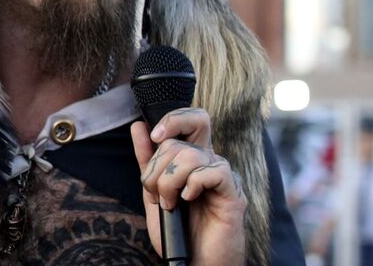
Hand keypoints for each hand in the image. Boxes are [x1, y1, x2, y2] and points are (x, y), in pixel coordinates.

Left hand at [132, 108, 246, 264]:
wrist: (194, 261)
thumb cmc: (178, 230)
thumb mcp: (153, 192)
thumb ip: (147, 161)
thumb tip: (138, 126)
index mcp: (193, 159)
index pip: (191, 120)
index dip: (171, 120)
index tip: (153, 136)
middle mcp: (210, 162)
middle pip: (183, 138)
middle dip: (157, 166)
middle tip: (156, 193)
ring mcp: (224, 176)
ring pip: (192, 155)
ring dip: (170, 181)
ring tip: (170, 204)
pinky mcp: (234, 192)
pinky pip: (213, 171)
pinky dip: (193, 185)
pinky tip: (189, 200)